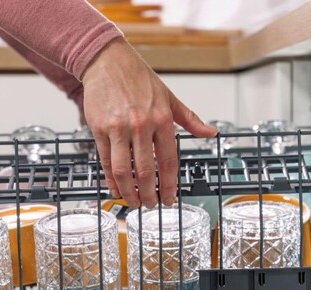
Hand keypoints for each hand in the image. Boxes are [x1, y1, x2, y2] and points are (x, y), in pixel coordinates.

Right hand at [81, 38, 215, 208]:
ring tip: (133, 202)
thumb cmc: (138, 78)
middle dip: (148, 195)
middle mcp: (140, 125)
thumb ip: (189, 119)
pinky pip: (105, 161)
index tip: (169, 199)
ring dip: (128, 191)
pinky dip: (110, 179)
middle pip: (145, 171)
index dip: (169, 185)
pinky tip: (115, 189)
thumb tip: (210, 133)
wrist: (107, 61)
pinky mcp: (99, 129)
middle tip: (150, 206)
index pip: (168, 161)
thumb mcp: (169, 97)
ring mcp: (118, 128)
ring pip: (123, 170)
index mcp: (162, 119)